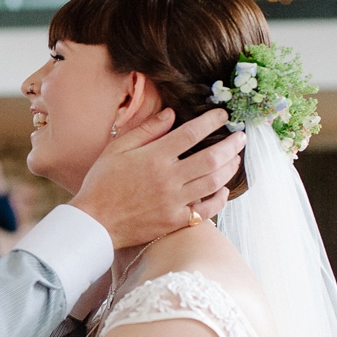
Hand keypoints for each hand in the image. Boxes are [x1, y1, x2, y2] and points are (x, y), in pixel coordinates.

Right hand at [70, 108, 242, 248]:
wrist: (94, 222)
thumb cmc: (102, 183)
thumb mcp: (117, 149)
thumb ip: (145, 130)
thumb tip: (170, 114)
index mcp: (154, 157)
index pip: (191, 133)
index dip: (211, 121)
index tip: (222, 115)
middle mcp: (168, 179)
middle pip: (211, 158)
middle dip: (231, 145)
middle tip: (241, 137)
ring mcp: (174, 201)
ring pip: (213, 182)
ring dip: (230, 168)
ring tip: (236, 158)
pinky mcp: (175, 221)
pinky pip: (206, 210)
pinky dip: (220, 199)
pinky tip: (223, 189)